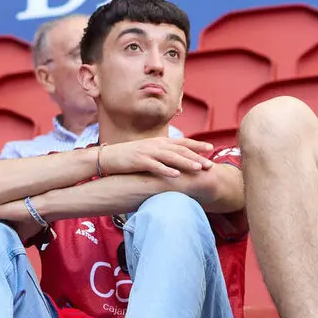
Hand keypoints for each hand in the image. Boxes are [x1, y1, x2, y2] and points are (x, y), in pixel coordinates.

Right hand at [98, 137, 214, 178]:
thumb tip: (175, 160)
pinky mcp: (138, 161)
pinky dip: (166, 170)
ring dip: (185, 162)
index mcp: (158, 142)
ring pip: (171, 157)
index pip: (181, 142)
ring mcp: (147, 152)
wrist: (107, 157)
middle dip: (197, 156)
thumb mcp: (147, 152)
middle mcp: (155, 145)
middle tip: (210, 164)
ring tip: (199, 168)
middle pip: (180, 150)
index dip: (196, 145)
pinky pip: (155, 166)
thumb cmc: (127, 157)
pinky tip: (176, 175)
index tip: (210, 148)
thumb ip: (161, 154)